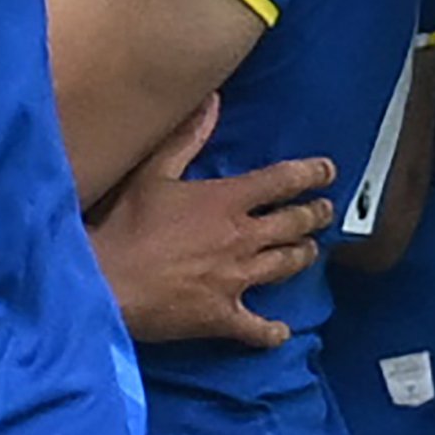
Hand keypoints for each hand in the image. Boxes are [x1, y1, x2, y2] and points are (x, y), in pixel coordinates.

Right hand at [85, 99, 336, 348]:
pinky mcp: (223, 316)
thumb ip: (186, 139)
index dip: (310, 173)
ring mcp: (236, 280)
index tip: (328, 171)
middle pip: (294, 224)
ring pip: (286, 266)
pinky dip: (272, 331)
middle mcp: (241, 239)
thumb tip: (212, 102)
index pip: (282, 181)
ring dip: (303, 256)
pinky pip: (258, 328)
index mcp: (226, 201)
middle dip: (315, 215)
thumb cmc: (125, 225)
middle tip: (325, 211)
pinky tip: (281, 332)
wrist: (106, 282)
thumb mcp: (152, 174)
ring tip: (311, 251)